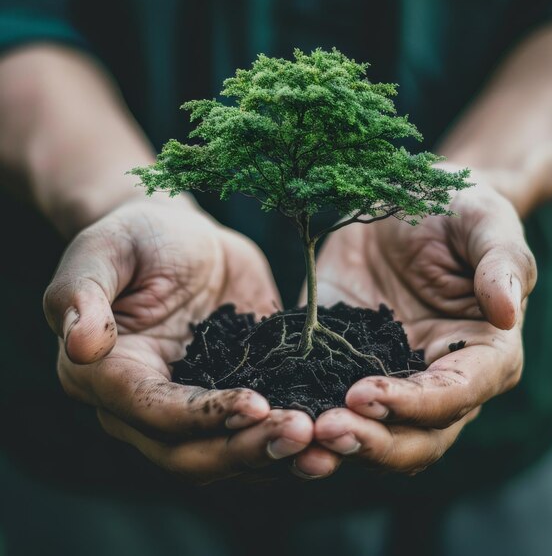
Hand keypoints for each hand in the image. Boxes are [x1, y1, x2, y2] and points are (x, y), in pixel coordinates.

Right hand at [44, 198, 313, 483]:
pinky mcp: (237, 390)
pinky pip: (260, 426)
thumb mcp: (104, 250)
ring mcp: (196, 404)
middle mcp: (149, 406)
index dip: (202, 415)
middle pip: (192, 453)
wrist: (180, 237)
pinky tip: (332, 427)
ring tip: (324, 442)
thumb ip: (81, 293)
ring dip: (275, 455)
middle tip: (301, 433)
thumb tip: (79, 344)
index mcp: (110, 376)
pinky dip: (292, 436)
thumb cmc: (135, 237)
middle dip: (246, 449)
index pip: (154, 412)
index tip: (255, 402)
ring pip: (229, 453)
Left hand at [294, 178, 535, 476]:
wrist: (408, 202)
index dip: (416, 404)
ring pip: (370, 432)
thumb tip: (507, 311)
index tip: (365, 393)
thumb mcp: (484, 220)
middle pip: (415, 437)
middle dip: (372, 441)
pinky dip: (302, 414)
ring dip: (335, 445)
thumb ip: (502, 261)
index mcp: (484, 353)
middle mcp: (437, 378)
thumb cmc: (459, 211)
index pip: (457, 394)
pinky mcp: (342, 358)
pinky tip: (270, 414)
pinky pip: (323, 395)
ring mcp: (387, 374)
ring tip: (293, 437)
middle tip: (324, 430)